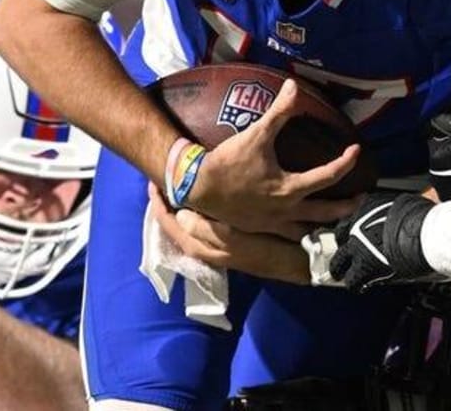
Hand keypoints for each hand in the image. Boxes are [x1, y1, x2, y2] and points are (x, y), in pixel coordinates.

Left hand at [148, 184, 309, 283]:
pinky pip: (203, 230)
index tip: (152, 188)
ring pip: (190, 230)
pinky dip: (195, 217)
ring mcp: (220, 250)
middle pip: (178, 230)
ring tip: (174, 194)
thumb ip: (207, 230)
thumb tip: (182, 215)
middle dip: (166, 210)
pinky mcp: (232, 246)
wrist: (297, 261)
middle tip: (158, 187)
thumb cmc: (267, 249)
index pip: (174, 228)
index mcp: (207, 249)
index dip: (161, 209)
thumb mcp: (236, 239)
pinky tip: (199, 205)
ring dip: (179, 213)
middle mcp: (209, 251)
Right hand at [186, 79, 363, 239]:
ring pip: (308, 232)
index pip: (328, 176)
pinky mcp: (259, 228)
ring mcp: (272, 224)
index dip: (346, 162)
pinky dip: (300, 233)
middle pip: (326, 214)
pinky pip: (287, 236)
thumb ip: (278, 112)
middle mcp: (286, 210)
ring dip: (325, 225)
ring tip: (336, 219)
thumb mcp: (256, 134)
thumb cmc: (229, 161)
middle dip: (347, 207)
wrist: (197, 187)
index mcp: (290, 189)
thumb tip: (294, 86)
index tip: (356, 150)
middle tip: (360, 198)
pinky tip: (302, 226)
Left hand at [328, 191, 435, 292]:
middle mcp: (358, 225)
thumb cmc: (422, 218)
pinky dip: (356, 285)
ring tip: (343, 275)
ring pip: (339, 262)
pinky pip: (352, 281)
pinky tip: (360, 287)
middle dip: (342, 245)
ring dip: (341, 269)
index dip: (354, 226)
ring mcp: (357, 247)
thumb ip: (397, 212)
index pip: (354, 215)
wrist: (421, 234)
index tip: (356, 232)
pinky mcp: (363, 268)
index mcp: (368, 206)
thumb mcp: (406, 206)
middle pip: (339, 236)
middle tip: (344, 254)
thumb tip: (405, 213)